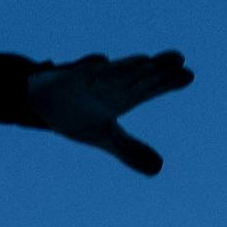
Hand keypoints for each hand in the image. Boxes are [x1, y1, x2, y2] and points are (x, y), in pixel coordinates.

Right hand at [25, 51, 193, 174]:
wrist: (38, 102)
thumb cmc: (76, 115)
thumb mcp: (104, 136)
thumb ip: (131, 150)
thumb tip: (159, 168)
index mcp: (121, 97)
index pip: (149, 88)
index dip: (168, 82)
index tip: (188, 75)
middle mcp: (109, 85)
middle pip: (135, 76)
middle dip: (154, 68)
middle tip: (177, 58)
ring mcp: (87, 80)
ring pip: (110, 72)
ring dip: (127, 67)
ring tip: (145, 62)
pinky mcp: (64, 78)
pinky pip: (77, 72)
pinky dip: (88, 67)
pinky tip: (100, 62)